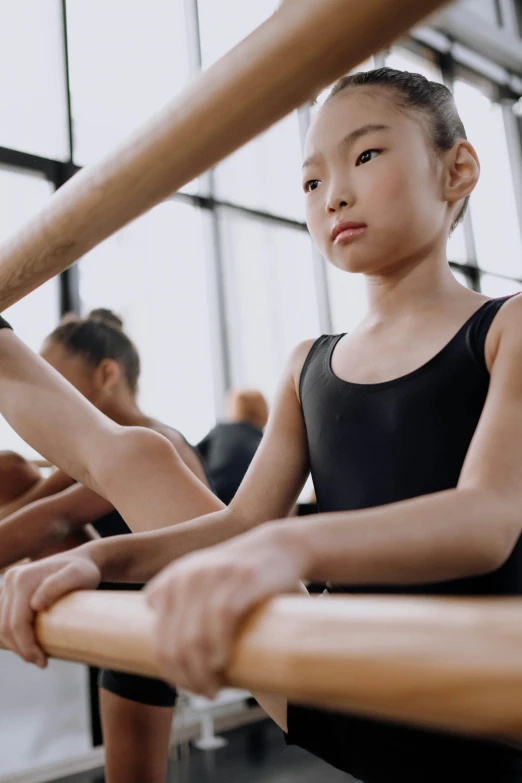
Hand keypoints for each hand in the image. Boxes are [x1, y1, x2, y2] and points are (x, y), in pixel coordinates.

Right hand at [0, 549, 100, 667]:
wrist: (83, 560)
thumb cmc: (85, 570)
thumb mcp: (78, 575)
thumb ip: (57, 585)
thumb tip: (35, 604)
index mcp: (22, 579)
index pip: (15, 622)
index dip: (25, 646)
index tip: (43, 662)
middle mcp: (11, 580)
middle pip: (4, 626)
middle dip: (20, 649)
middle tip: (41, 662)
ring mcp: (8, 585)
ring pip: (0, 624)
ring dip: (15, 644)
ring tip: (36, 655)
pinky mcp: (10, 591)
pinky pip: (3, 618)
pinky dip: (12, 634)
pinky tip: (28, 642)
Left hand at [145, 521, 309, 697]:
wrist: (278, 547)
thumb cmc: (239, 576)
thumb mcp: (201, 582)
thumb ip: (180, 608)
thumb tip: (169, 659)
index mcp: (170, 581)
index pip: (158, 639)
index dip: (171, 672)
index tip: (189, 687)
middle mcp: (186, 576)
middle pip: (175, 643)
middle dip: (187, 678)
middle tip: (205, 693)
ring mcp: (212, 575)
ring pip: (195, 638)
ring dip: (203, 672)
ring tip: (215, 689)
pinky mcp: (241, 578)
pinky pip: (221, 621)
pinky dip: (220, 649)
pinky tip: (224, 665)